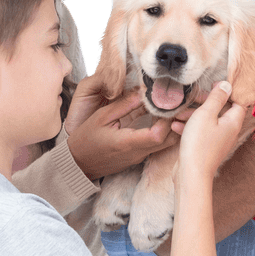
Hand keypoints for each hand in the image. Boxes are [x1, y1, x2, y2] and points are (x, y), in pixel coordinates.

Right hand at [66, 80, 182, 178]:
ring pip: (167, 144)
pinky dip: (164, 131)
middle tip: (174, 104)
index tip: (165, 104)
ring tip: (167, 108)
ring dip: (172, 126)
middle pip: (170, 140)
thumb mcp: (101, 117)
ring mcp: (141, 157)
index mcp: (127, 143)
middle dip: (176, 122)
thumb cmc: (86, 140)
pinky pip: (159, 145)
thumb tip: (142, 91)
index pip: (157, 135)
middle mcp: (138, 153)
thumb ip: (124, 105)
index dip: (167, 120)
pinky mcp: (140, 157)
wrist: (78, 164)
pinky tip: (159, 117)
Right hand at [178, 81, 246, 176]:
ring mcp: (218, 140)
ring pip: (208, 121)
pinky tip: (175, 127)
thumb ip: (217, 98)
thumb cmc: (199, 144)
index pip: (237, 101)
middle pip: (221, 110)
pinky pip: (200, 132)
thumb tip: (227, 85)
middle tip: (193, 98)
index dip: (227, 91)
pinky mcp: (207, 148)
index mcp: (233, 122)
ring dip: (193, 115)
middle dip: (205, 103)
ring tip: (178, 114)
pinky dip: (189, 128)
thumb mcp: (206, 114)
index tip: (213, 85)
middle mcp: (228, 131)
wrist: (191, 174)